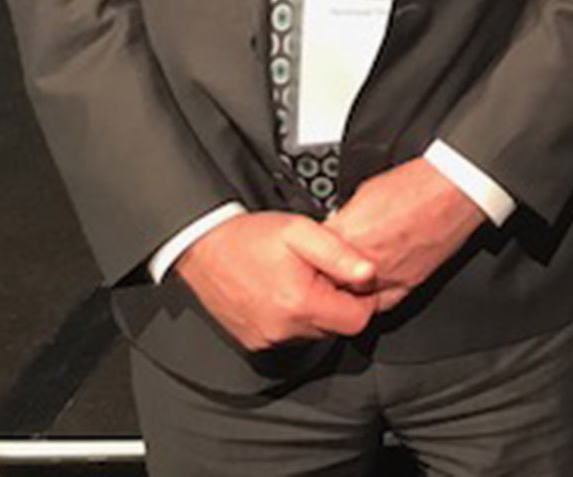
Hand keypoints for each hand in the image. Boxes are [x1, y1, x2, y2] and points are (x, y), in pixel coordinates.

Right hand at [174, 211, 375, 351]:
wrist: (203, 247)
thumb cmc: (249, 238)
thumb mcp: (301, 231)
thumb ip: (339, 252)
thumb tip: (368, 272)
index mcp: (299, 304)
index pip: (357, 320)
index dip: (363, 298)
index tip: (354, 279)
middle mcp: (283, 329)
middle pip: (336, 327)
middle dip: (338, 301)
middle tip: (322, 273)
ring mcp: (267, 338)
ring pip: (315, 332)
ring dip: (316, 308)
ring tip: (300, 279)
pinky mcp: (255, 340)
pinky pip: (290, 334)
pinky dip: (294, 316)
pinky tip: (283, 290)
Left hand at [325, 159, 486, 310]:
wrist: (453, 190)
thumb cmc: (415, 185)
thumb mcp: (363, 194)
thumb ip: (343, 220)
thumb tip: (334, 230)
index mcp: (348, 235)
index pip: (311, 261)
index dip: (308, 261)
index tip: (309, 260)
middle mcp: (364, 261)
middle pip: (327, 284)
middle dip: (324, 279)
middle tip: (323, 274)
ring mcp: (386, 277)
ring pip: (351, 299)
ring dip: (346, 291)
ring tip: (347, 281)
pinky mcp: (407, 285)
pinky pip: (378, 304)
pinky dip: (371, 297)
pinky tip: (369, 287)